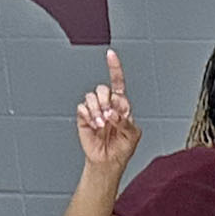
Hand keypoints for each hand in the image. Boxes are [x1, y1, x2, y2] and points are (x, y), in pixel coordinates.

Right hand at [75, 50, 139, 170]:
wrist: (108, 160)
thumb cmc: (123, 147)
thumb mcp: (133, 135)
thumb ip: (126, 121)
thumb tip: (114, 112)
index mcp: (122, 105)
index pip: (118, 82)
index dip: (114, 67)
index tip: (110, 54)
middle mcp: (107, 104)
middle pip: (102, 89)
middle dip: (106, 102)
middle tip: (110, 116)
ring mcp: (95, 110)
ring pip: (91, 97)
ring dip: (97, 111)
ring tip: (102, 124)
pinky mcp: (83, 117)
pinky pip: (81, 108)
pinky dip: (88, 116)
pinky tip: (94, 126)